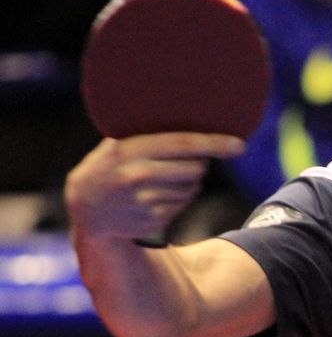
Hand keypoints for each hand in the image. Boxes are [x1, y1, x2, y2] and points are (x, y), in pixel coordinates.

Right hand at [66, 134, 243, 244]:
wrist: (86, 208)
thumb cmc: (110, 166)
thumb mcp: (117, 144)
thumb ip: (146, 132)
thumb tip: (192, 116)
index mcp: (129, 150)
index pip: (183, 144)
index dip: (214, 143)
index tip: (239, 144)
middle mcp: (138, 175)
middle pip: (196, 168)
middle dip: (197, 163)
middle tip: (182, 160)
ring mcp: (146, 201)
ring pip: (193, 187)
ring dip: (187, 182)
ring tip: (161, 178)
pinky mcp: (154, 220)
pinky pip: (184, 203)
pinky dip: (179, 198)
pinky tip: (156, 195)